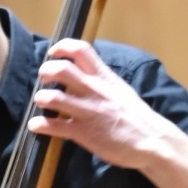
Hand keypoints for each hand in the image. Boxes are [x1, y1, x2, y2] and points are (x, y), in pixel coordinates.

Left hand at [28, 38, 187, 187]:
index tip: (53, 53)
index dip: (62, 47)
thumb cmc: (136, 117)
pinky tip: (35, 126)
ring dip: (41, 97)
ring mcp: (88, 111)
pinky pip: (55, 127)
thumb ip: (102, 81)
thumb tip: (85, 75)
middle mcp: (95, 90)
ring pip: (54, 97)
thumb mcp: (120, 90)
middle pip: (62, 69)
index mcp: (105, 77)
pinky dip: (40, 126)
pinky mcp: (83, 133)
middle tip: (44, 78)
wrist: (152, 140)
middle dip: (47, 71)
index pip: (81, 50)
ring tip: (41, 101)